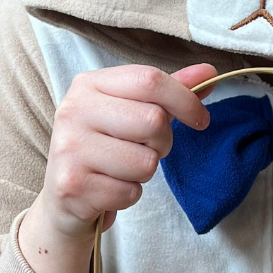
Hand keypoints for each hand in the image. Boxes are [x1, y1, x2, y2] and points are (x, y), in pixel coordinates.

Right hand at [19, 63, 215, 272]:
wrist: (63, 199)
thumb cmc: (104, 148)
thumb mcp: (130, 112)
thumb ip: (168, 92)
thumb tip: (210, 73)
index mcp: (88, 85)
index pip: (149, 79)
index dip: (185, 99)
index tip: (200, 119)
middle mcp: (73, 111)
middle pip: (153, 121)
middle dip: (162, 143)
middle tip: (144, 149)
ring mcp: (69, 149)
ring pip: (146, 162)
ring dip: (145, 172)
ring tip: (122, 169)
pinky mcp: (73, 186)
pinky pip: (130, 192)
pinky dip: (129, 195)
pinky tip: (109, 188)